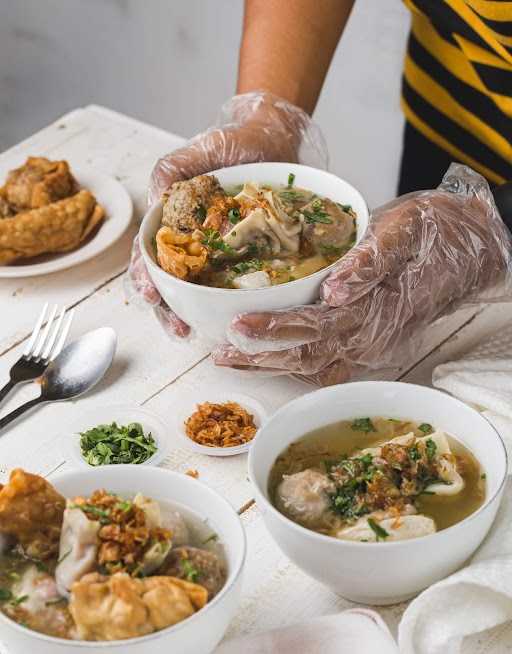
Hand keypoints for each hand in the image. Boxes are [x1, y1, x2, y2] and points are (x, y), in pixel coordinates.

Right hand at [127, 91, 326, 338]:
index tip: (152, 295)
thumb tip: (153, 204)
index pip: (150, 258)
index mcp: (172, 225)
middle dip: (169, 311)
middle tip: (179, 329)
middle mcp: (193, 244)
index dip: (147, 279)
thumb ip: (168, 174)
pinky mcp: (250, 256)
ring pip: (201, 292)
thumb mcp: (193, 153)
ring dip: (195, 315)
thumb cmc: (229, 144)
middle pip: (172, 285)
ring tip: (198, 332)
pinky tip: (236, 318)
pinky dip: (232, 303)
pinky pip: (239, 284)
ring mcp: (221, 254)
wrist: (272, 138)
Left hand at [213, 164, 511, 384]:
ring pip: (313, 365)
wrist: (462, 252)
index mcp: (375, 308)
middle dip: (261, 354)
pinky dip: (291, 364)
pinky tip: (265, 358)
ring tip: (231, 358)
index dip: (276, 328)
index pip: (316, 325)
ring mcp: (369, 347)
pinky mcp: (367, 346)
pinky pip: (325, 365)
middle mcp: (370, 337)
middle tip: (222, 350)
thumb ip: (369, 261)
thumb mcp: (402, 231)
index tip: (241, 324)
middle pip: (308, 354)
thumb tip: (335, 289)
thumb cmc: (429, 236)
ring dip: (270, 365)